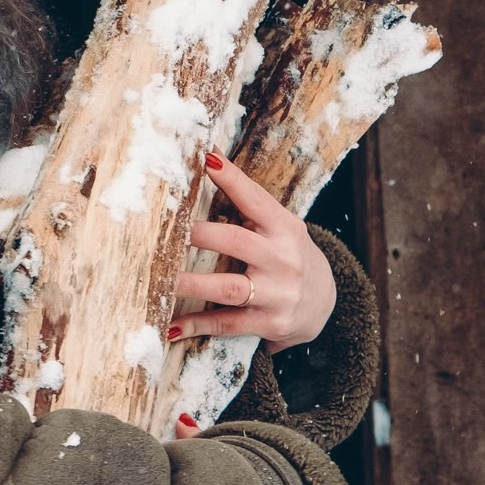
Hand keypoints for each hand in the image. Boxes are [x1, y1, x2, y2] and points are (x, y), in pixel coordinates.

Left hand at [168, 151, 336, 360]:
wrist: (325, 304)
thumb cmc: (288, 256)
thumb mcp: (279, 228)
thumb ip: (249, 204)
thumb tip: (209, 158)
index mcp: (285, 228)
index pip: (255, 199)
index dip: (231, 179)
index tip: (205, 158)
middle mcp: (284, 260)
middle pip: (235, 242)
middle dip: (197, 235)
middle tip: (164, 230)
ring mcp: (278, 294)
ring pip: (227, 287)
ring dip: (190, 283)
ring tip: (159, 277)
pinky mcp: (269, 323)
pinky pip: (227, 324)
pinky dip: (197, 325)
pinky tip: (169, 326)